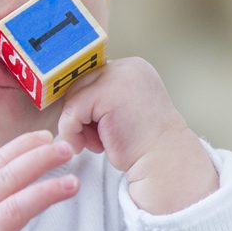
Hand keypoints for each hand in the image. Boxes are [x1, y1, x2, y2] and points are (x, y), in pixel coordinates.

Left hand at [53, 57, 218, 213]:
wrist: (165, 163)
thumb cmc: (142, 146)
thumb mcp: (123, 111)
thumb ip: (103, 97)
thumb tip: (66, 95)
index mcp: (134, 68)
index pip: (92, 76)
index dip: (86, 104)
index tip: (92, 126)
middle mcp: (128, 67)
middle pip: (79, 84)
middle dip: (79, 114)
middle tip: (91, 139)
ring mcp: (119, 77)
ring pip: (72, 97)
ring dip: (75, 125)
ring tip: (93, 143)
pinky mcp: (108, 94)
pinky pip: (72, 111)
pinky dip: (72, 132)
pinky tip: (88, 146)